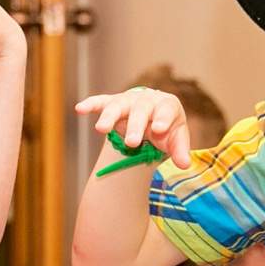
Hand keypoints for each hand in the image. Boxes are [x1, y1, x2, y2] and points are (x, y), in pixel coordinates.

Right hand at [73, 85, 194, 170]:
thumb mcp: (176, 138)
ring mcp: (128, 100)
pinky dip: (90, 105)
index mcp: (167, 105)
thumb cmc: (166, 128)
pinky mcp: (112, 102)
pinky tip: (79, 109)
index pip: (166, 111)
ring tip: (100, 129)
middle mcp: (146, 100)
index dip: (162, 119)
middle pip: (140, 111)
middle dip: (135, 126)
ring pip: (118, 106)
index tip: (158, 129)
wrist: (152, 114)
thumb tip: (185, 165)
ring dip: (109, 117)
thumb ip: (179, 151)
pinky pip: (100, 102)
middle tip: (132, 143)